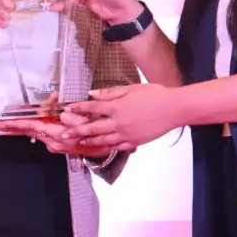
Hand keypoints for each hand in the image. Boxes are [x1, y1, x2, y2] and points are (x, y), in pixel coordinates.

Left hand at [0, 95, 112, 157]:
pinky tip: (35, 121)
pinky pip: (43, 134)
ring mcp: (54, 146)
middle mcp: (52, 143)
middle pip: (29, 131)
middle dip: (13, 127)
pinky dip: (37, 127)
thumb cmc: (95, 132)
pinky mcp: (57, 146)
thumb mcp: (85, 121)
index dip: (14, 125)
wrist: (104, 149)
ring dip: (25, 126)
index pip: (30, 127)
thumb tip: (58, 109)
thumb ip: (70, 115)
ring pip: (36, 132)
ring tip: (11, 122)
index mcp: (57, 135)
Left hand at [60, 84, 182, 150]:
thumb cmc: (155, 95)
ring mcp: (126, 134)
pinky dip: (107, 147)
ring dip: (88, 141)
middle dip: (76, 130)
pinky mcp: (134, 142)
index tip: (67, 109)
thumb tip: (92, 94)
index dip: (78, 108)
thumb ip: (111, 92)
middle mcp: (119, 122)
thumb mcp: (132, 88)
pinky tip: (101, 147)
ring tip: (78, 142)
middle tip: (63, 133)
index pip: (92, 107)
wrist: (173, 109)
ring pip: (103, 140)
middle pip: (92, 127)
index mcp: (117, 107)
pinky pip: (117, 147)